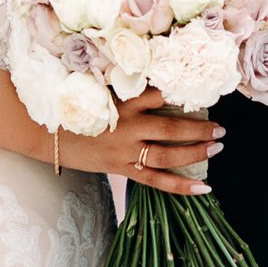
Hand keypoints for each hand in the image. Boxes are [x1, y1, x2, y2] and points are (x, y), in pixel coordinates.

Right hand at [56, 88, 224, 196]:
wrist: (46, 133)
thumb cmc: (75, 106)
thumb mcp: (102, 89)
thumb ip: (130, 87)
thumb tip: (161, 78)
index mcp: (124, 101)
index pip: (162, 93)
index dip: (186, 93)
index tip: (207, 90)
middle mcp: (127, 126)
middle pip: (172, 128)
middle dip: (200, 128)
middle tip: (221, 128)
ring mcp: (125, 150)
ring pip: (167, 155)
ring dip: (195, 152)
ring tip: (217, 147)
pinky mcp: (121, 169)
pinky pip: (155, 181)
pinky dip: (180, 186)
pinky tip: (203, 188)